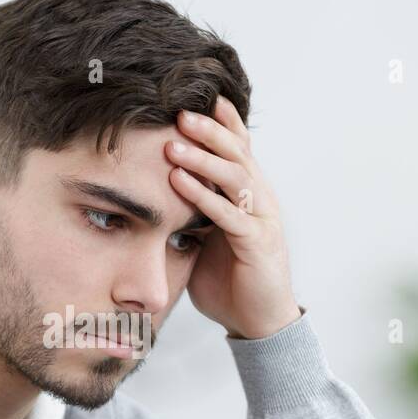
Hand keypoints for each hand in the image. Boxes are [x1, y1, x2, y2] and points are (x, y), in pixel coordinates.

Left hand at [166, 97, 301, 339]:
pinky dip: (203, 195)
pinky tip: (179, 182)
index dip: (223, 122)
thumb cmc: (231, 279)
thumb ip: (190, 214)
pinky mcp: (256, 245)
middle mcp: (260, 201)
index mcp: (249, 195)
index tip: (201, 96)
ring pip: (235, 177)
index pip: (239, 149)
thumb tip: (156, 196)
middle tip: (180, 111)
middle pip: (238, 153)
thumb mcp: (206, 238)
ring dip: (203, 157)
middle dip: (210, 130)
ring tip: (173, 142)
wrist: (259, 322)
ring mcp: (261, 221)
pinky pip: (228, 214)